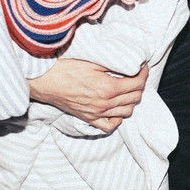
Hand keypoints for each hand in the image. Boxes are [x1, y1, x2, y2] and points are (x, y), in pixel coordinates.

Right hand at [27, 59, 147, 132]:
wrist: (45, 80)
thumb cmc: (66, 69)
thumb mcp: (94, 62)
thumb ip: (114, 66)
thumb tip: (131, 65)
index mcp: (109, 87)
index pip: (137, 83)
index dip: (143, 74)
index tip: (142, 68)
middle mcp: (105, 103)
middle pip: (135, 98)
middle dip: (139, 86)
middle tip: (136, 76)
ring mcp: (97, 113)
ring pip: (127, 112)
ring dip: (131, 101)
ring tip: (127, 91)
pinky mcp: (88, 119)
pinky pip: (109, 126)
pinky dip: (117, 119)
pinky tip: (116, 109)